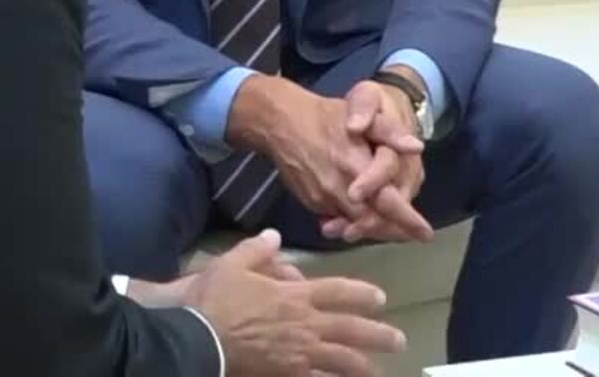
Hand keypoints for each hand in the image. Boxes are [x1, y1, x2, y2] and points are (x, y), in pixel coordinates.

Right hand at [182, 229, 406, 376]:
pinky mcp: (288, 374)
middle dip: (377, 334)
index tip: (380, 298)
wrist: (200, 337)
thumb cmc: (216, 299)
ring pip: (341, 361)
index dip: (360, 293)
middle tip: (398, 340)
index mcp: (294, 295)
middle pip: (350, 329)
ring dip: (362, 365)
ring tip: (377, 370)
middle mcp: (305, 324)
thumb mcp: (231, 264)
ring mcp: (299, 354)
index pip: (336, 292)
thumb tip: (274, 235)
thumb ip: (256, 249)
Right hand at [230, 76, 430, 243]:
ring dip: (373, 228)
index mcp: (355, 167)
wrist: (278, 122)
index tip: (426, 234)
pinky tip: (362, 217)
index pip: (387, 203)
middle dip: (393, 231)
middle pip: (372, 222)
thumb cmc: (323, 115)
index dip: (407, 221)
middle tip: (411, 234)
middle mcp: (339, 189)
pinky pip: (337, 217)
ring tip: (391, 229)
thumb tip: (416, 147)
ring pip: (354, 223)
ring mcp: (322, 199)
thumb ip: (389, 132)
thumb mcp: (360, 113)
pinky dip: (352, 220)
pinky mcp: (310, 202)